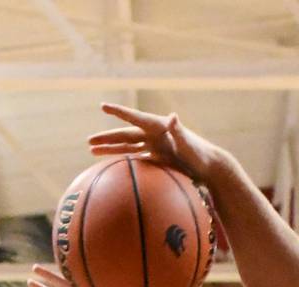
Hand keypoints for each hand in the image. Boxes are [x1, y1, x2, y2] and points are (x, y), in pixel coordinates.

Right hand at [88, 104, 223, 183]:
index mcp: (159, 127)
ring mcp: (155, 146)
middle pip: (125, 135)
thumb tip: (172, 115)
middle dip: (106, 137)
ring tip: (92, 151)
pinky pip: (136, 158)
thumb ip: (179, 130)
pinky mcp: (158, 157)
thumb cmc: (201, 156)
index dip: (119, 112)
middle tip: (88, 141)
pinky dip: (123, 161)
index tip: (103, 106)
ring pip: (127, 146)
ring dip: (110, 149)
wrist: (210, 167)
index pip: (135, 118)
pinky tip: (111, 165)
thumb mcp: (189, 144)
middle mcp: (155, 134)